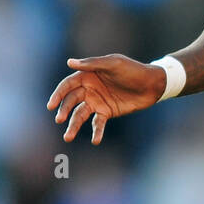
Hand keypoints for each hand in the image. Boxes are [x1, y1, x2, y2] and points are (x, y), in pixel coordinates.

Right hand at [46, 54, 167, 143]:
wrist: (152, 84)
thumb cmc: (133, 70)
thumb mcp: (113, 63)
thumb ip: (92, 64)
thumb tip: (70, 63)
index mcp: (87, 76)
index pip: (68, 86)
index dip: (58, 94)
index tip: (50, 105)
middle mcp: (89, 89)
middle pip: (71, 101)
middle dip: (64, 110)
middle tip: (59, 119)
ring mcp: (97, 102)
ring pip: (81, 115)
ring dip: (74, 125)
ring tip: (68, 137)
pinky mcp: (107, 112)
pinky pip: (98, 123)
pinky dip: (96, 132)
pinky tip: (95, 140)